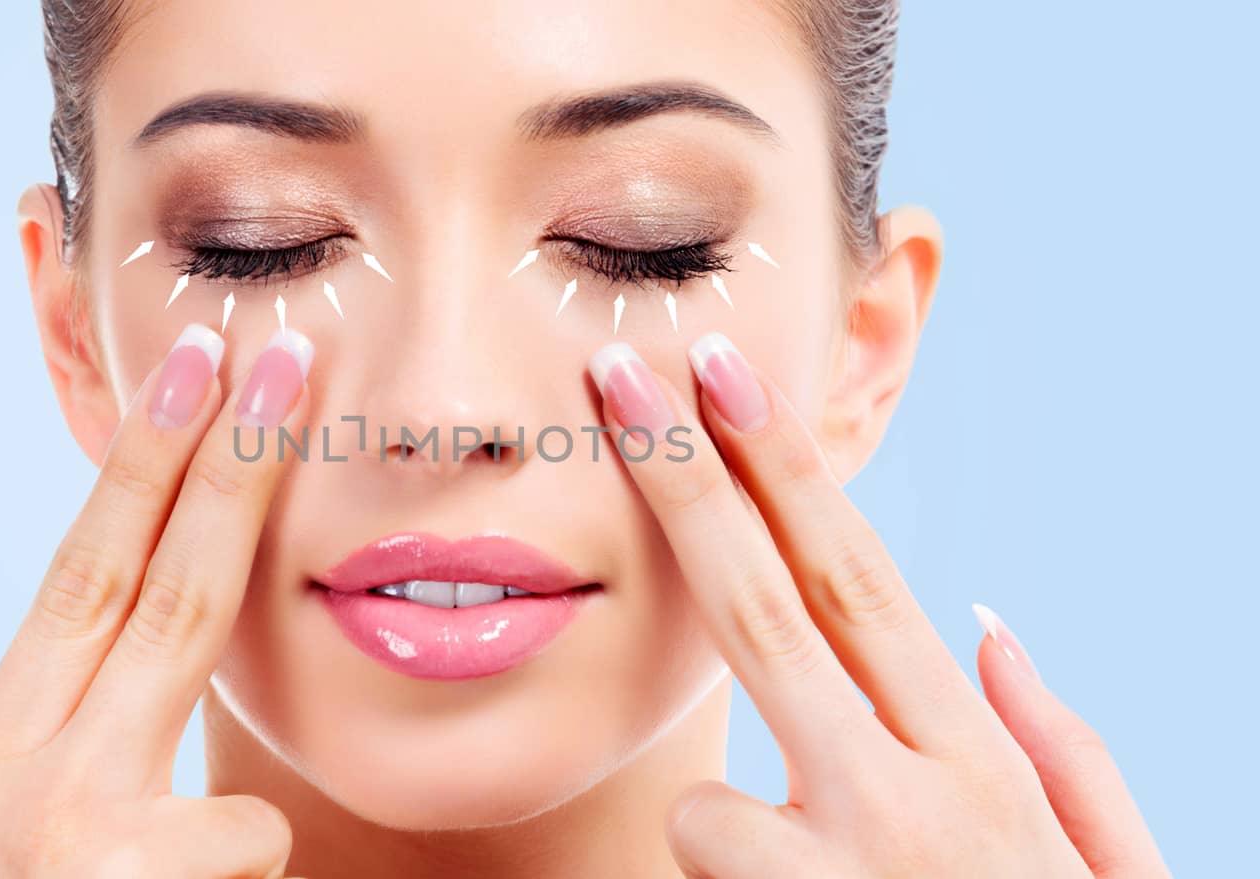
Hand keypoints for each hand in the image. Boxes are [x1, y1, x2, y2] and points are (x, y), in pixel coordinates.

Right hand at [0, 326, 312, 877]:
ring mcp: (98, 846)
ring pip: (229, 767)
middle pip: (165, 593)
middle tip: (292, 360)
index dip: (147, 466)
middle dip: (235, 466)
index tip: (201, 370)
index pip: (83, 576)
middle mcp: (31, 787)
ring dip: (224, 833)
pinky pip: (248, 855)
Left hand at [589, 336, 1168, 877]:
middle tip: (619, 374)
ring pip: (706, 799)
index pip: (857, 580)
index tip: (720, 372)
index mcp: (979, 764)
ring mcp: (842, 872)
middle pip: (766, 609)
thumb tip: (986, 622)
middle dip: (685, 481)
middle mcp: (909, 798)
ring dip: (737, 838)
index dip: (781, 469)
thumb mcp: (1110, 870)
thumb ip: (1062, 745)